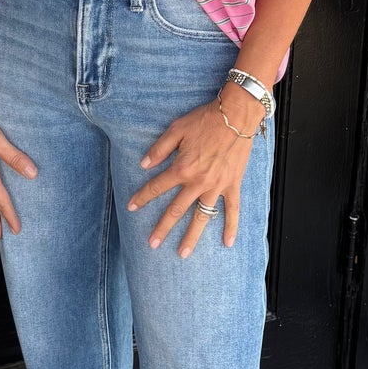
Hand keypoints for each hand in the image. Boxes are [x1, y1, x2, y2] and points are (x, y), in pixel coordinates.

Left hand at [126, 89, 261, 256]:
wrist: (236, 115)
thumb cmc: (205, 120)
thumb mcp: (176, 129)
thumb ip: (160, 149)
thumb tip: (144, 165)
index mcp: (181, 168)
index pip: (157, 187)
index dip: (142, 197)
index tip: (131, 207)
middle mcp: (197, 182)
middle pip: (176, 209)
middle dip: (162, 228)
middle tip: (152, 244)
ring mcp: (217, 186)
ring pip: (202, 216)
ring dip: (192, 236)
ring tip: (183, 253)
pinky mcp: (232, 185)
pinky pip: (232, 210)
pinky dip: (231, 227)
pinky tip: (227, 243)